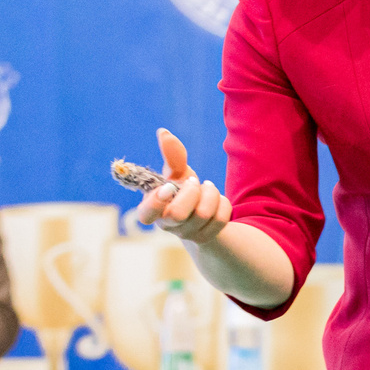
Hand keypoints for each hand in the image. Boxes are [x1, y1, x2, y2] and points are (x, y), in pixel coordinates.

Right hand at [135, 128, 232, 244]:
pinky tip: (217, 200)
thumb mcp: (176, 174)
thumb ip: (171, 156)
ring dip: (210, 193)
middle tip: (194, 182)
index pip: (146, 214)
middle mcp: (168, 225)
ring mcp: (188, 234)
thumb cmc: (182, 190)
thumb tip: (163, 132)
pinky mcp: (207, 237)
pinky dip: (223, 203)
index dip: (156, 202)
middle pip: (179, 214)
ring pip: (204, 214)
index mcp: (152, 209)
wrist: (201, 212)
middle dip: (191, 192)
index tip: (169, 186)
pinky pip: (222, 218)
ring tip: (207, 187)